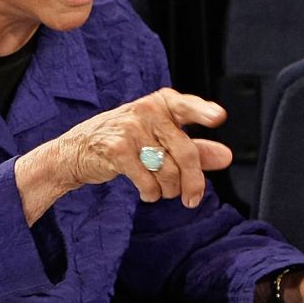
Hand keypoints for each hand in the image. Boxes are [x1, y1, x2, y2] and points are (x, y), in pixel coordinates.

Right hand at [16, 89, 231, 221]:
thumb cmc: (126, 142)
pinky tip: (147, 192)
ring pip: (168, 171)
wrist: (77, 151)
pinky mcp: (117, 149)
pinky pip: (148, 182)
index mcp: (161, 103)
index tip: (218, 118)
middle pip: (185, 153)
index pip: (186, 106)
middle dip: (193, 182)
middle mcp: (147, 111)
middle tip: (193, 199)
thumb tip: (226, 157)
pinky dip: (151, 193)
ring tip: (161, 190)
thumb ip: (195, 149)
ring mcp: (130, 128)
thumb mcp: (160, 140)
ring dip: (169, 190)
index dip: (203, 112)